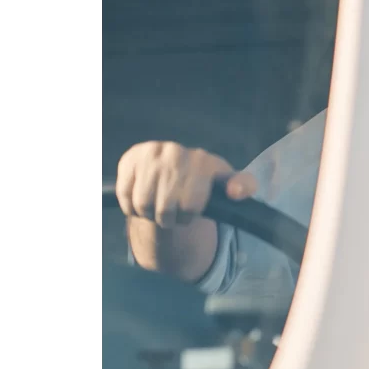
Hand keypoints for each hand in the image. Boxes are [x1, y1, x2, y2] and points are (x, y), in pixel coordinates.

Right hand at [115, 141, 257, 228]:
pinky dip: (132, 207)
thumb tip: (236, 192)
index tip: (194, 211)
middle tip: (174, 212)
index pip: (192, 204)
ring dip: (151, 214)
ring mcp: (151, 152)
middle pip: (167, 209)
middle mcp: (176, 151)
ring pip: (144, 204)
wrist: (171, 174)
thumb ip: (242, 186)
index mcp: (203, 160)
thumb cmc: (203, 184)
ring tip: (160, 206)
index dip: (191, 213)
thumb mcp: (226, 185)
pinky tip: (143, 198)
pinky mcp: (130, 158)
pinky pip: (127, 197)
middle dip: (171, 218)